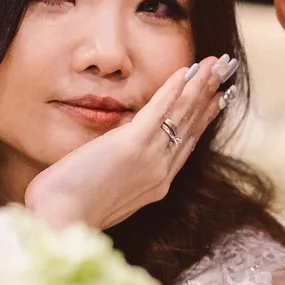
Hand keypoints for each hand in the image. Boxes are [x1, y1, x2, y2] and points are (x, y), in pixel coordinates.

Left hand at [23, 56, 234, 232]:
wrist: (61, 220)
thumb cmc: (70, 211)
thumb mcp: (106, 194)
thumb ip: (120, 176)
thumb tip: (115, 158)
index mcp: (156, 185)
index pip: (186, 144)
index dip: (203, 118)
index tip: (216, 100)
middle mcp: (161, 171)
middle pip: (191, 126)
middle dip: (208, 96)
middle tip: (223, 73)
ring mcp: (150, 159)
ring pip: (181, 115)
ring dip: (199, 86)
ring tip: (214, 64)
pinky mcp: (132, 145)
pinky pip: (159, 111)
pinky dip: (174, 89)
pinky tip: (186, 71)